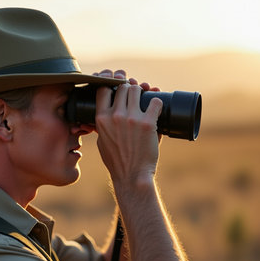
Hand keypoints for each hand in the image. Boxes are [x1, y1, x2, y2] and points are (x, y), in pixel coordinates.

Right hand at [93, 69, 162, 191]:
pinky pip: (155, 101)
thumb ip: (102, 127)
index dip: (111, 84)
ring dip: (143, 92)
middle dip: (129, 88)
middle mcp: (115, 116)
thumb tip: (105, 117)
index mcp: (101, 119)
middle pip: (123, 87)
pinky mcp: (148, 123)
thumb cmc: (117, 161)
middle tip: (135, 94)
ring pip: (137, 89)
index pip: (103, 90)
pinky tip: (157, 108)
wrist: (131, 175)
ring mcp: (131, 118)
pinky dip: (157, 103)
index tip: (117, 86)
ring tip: (145, 99)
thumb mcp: (102, 142)